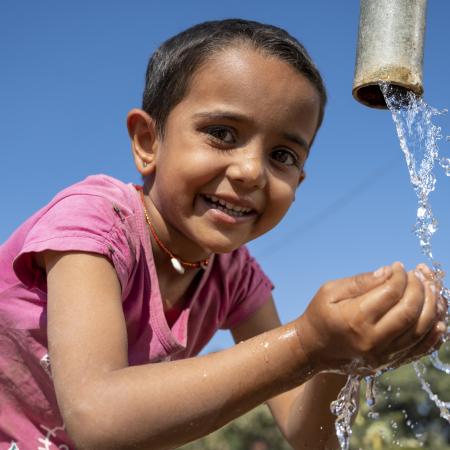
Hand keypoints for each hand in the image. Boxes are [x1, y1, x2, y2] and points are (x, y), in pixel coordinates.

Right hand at [295, 263, 445, 374]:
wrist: (312, 349)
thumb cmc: (319, 315)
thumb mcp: (330, 291)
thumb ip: (361, 281)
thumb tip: (390, 272)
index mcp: (355, 319)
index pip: (390, 293)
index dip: (400, 276)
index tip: (399, 266)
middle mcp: (372, 340)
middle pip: (410, 312)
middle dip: (420, 288)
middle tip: (418, 274)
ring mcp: (382, 355)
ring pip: (420, 330)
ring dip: (432, 306)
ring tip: (430, 288)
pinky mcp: (388, 363)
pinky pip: (419, 350)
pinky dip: (434, 334)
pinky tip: (438, 317)